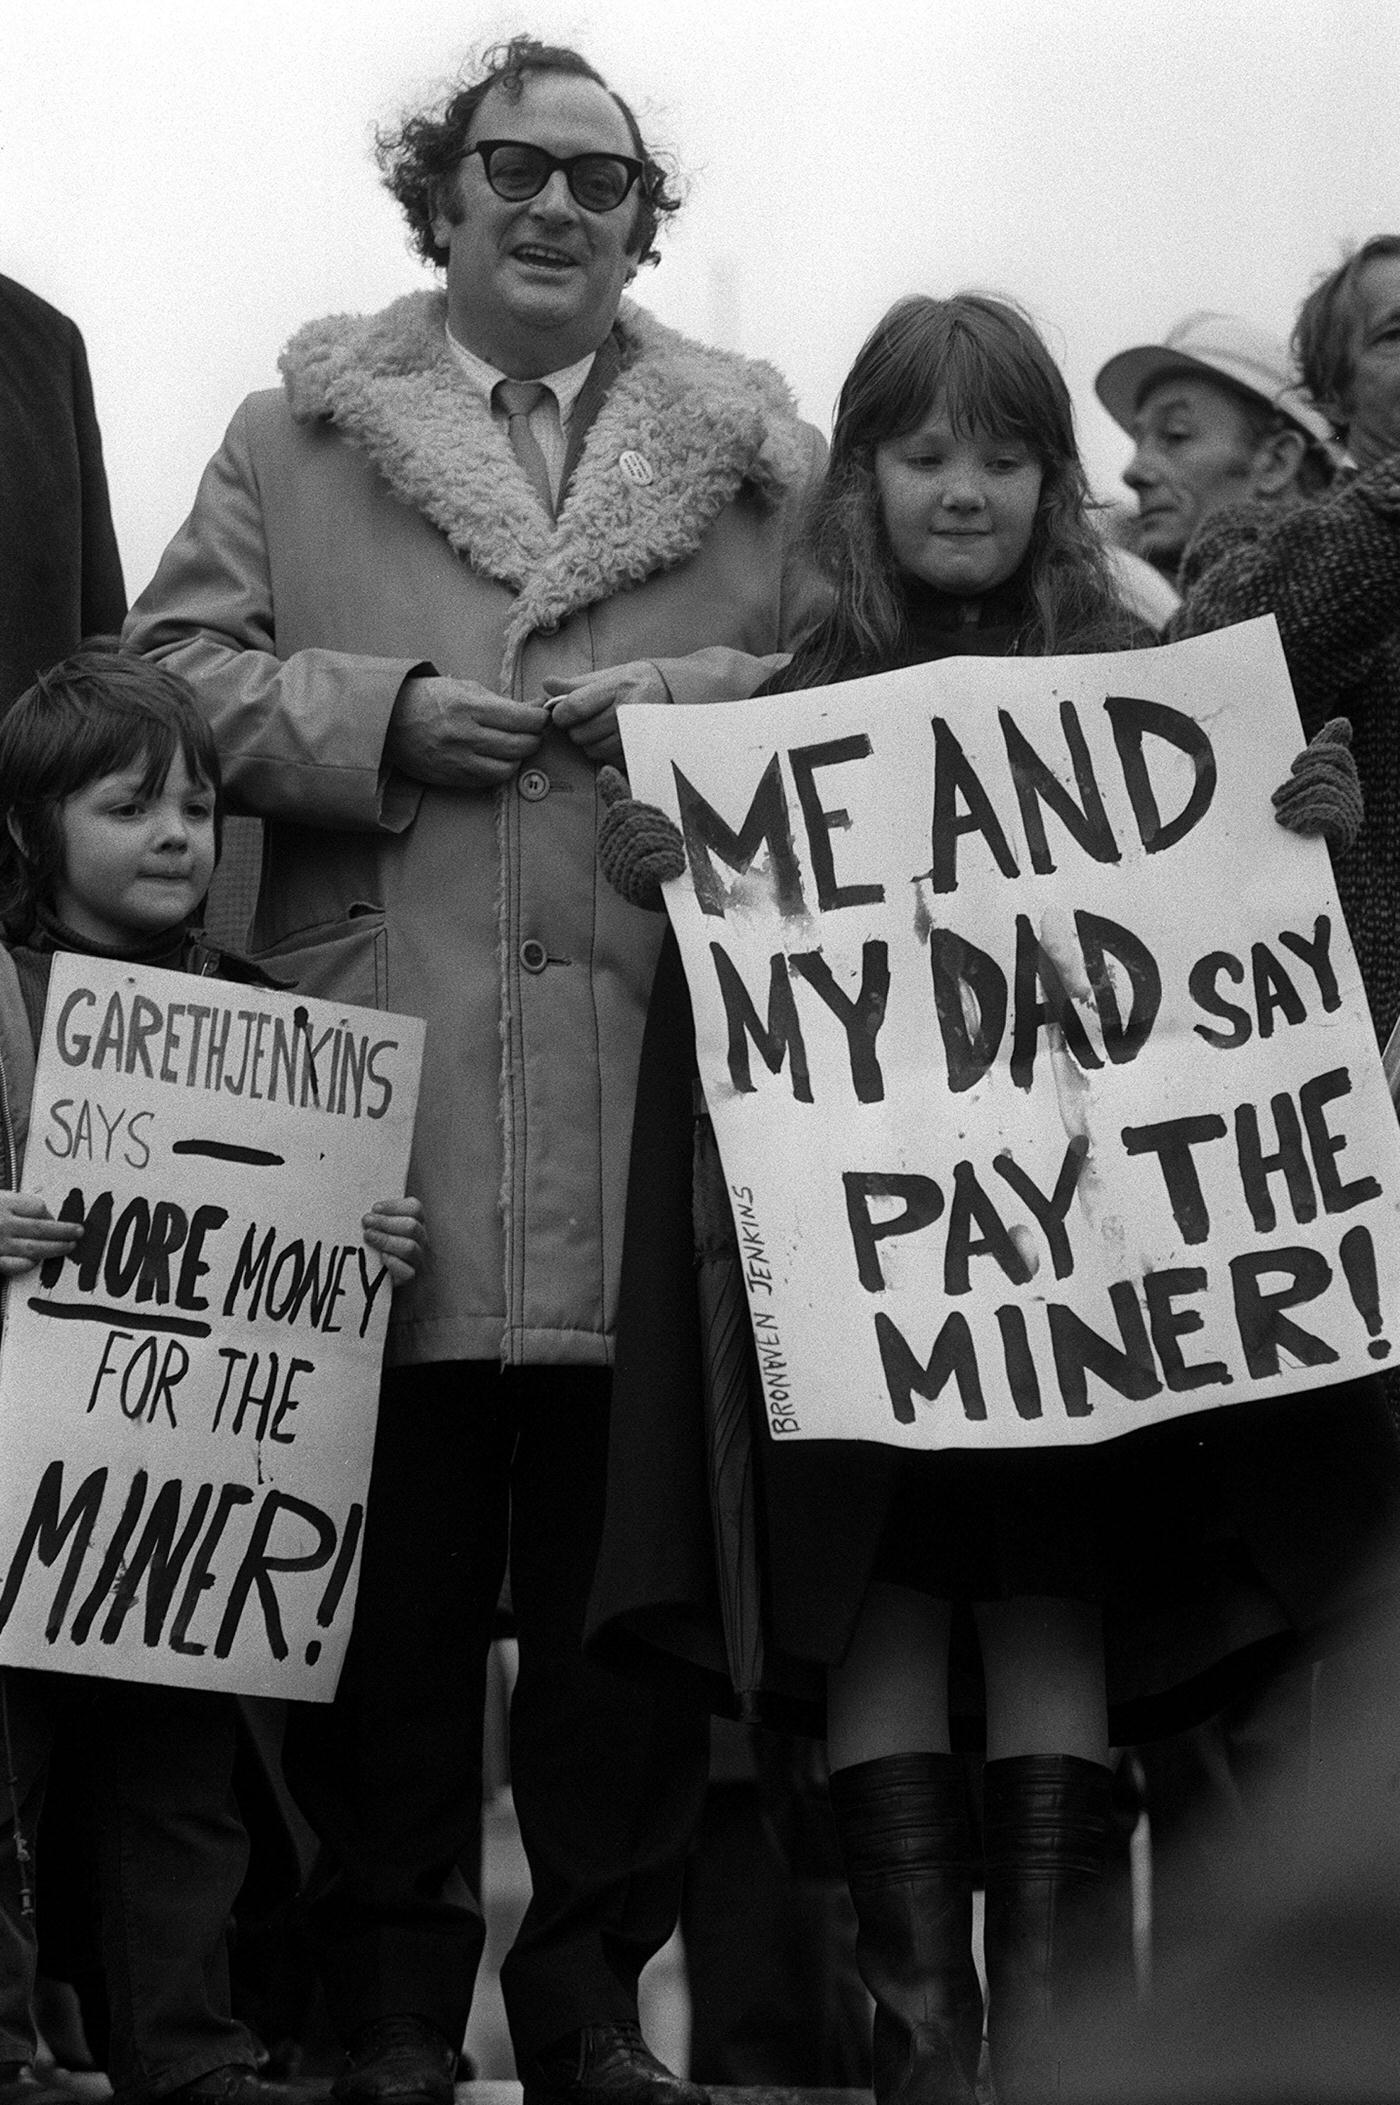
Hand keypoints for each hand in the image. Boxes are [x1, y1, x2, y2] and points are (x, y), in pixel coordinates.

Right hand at [0, 1193, 81, 1278]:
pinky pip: (16, 1265)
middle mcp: (2, 1224)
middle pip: (41, 1228)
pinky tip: (38, 1261)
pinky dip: (29, 1264)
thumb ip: (14, 1205)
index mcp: (3, 1204)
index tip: (56, 1219)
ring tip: (69, 1246)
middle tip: (78, 1232)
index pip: (37, 1208)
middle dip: (64, 1231)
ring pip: (34, 1248)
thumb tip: (42, 1214)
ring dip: (55, 1248)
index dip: (50, 1215)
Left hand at [361, 1196, 427, 1286]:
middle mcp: (421, 1241)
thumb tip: (363, 1210)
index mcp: (416, 1224)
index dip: (395, 1206)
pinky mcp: (412, 1280)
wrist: (377, 1285)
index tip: (374, 1208)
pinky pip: (408, 1272)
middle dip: (386, 1222)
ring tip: (368, 1237)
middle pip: (412, 1226)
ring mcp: (419, 1261)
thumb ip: (375, 1218)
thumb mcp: (379, 1230)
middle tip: (366, 1221)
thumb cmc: (375, 1253)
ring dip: (386, 1240)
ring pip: (410, 1247)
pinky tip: (381, 1258)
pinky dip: (394, 1263)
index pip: (415, 1208)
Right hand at [386, 676, 547, 789]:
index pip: (522, 719)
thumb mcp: (464, 688)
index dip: (539, 719)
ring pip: (508, 767)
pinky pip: (489, 780)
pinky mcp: (452, 777)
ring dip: (517, 758)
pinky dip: (499, 770)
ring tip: (513, 746)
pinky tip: (496, 758)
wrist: (388, 721)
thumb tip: (536, 708)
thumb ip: (501, 701)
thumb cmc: (429, 698)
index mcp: (468, 706)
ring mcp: (458, 760)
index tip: (541, 717)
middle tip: (532, 732)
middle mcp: (464, 735)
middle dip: (534, 739)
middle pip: (520, 746)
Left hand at [543, 661, 669, 767]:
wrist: (675, 692)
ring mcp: (635, 735)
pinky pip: (609, 761)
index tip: (563, 713)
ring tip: (605, 728)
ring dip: (592, 743)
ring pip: (593, 750)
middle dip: (577, 729)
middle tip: (590, 720)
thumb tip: (546, 683)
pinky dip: (608, 753)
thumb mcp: (608, 675)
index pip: (573, 708)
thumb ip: (576, 683)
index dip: (560, 714)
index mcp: (616, 688)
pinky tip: (617, 739)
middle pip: (579, 734)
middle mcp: (626, 712)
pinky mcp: (642, 752)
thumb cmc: (636, 682)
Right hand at [597, 766, 684, 909]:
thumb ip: (622, 800)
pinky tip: (676, 866)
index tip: (665, 824)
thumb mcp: (642, 827)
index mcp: (608, 841)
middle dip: (661, 829)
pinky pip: (649, 865)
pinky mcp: (637, 892)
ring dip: (668, 844)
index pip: (622, 811)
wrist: (681, 899)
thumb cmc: (661, 859)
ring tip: (679, 854)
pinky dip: (668, 861)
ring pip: (642, 843)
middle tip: (677, 841)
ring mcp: (621, 878)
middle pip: (633, 825)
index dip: (648, 812)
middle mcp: (609, 860)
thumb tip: (605, 771)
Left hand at [1272, 717, 1361, 847]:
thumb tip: (1343, 721)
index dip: (1315, 755)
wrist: (1298, 865)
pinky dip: (1305, 815)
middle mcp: (1352, 795)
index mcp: (1343, 779)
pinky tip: (1290, 824)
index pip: (1338, 755)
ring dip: (1296, 802)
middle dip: (1296, 784)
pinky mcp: (1345, 833)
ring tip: (1279, 815)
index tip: (1293, 768)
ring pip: (1326, 791)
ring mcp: (1351, 814)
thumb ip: (1320, 754)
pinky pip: (1330, 812)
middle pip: (1327, 772)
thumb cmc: (1298, 820)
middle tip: (1275, 800)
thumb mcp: (1304, 785)